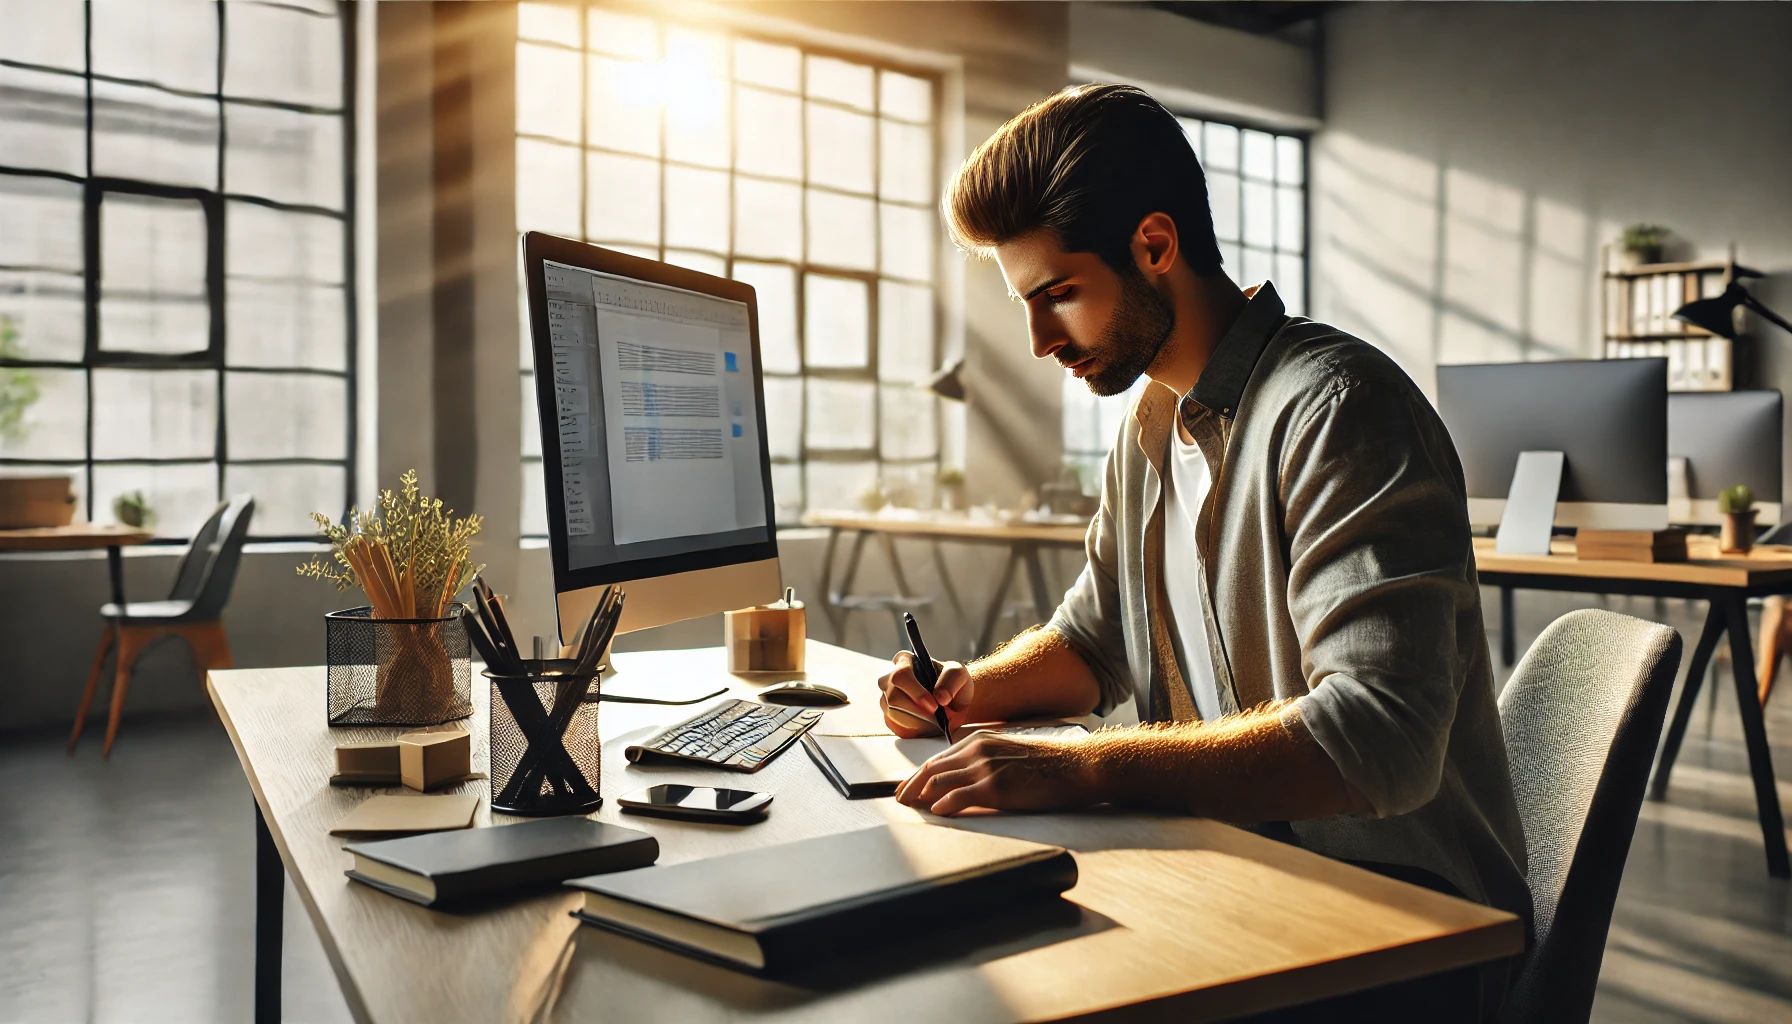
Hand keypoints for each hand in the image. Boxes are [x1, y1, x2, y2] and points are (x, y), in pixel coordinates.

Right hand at [877, 651, 972, 738]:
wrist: (955, 704)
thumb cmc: (952, 684)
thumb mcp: (958, 674)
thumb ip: (951, 681)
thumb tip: (940, 697)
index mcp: (904, 661)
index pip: (900, 675)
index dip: (916, 692)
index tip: (933, 705)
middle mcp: (890, 678)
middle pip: (893, 696)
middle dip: (916, 710)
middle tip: (935, 715)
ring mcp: (887, 698)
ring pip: (892, 713)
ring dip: (915, 720)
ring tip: (933, 719)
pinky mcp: (889, 716)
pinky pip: (895, 726)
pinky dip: (912, 729)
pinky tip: (925, 724)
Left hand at [895, 732, 1101, 815]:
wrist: (1078, 766)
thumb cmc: (1049, 764)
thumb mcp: (1010, 755)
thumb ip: (986, 763)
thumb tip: (965, 782)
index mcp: (980, 741)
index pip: (939, 759)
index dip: (919, 775)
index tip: (907, 786)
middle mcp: (978, 750)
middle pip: (933, 769)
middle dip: (912, 785)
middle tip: (899, 799)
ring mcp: (987, 768)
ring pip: (941, 782)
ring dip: (921, 796)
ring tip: (910, 808)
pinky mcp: (997, 786)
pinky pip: (961, 796)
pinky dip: (945, 804)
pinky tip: (937, 812)